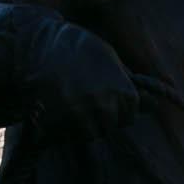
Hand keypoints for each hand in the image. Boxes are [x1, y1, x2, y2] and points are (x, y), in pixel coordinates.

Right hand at [33, 22, 140, 142]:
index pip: (129, 115)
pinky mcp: (57, 129)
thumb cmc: (73, 46)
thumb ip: (127, 81)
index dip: (118, 104)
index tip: (103, 92)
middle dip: (100, 114)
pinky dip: (62, 126)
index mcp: (123, 94)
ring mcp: (80, 122)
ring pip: (89, 133)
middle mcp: (104, 111)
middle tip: (82, 94)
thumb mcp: (107, 56)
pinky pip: (66, 136)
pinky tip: (55, 106)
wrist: (32, 46)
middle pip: (109, 125)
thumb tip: (150, 102)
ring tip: (68, 99)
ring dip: (82, 121)